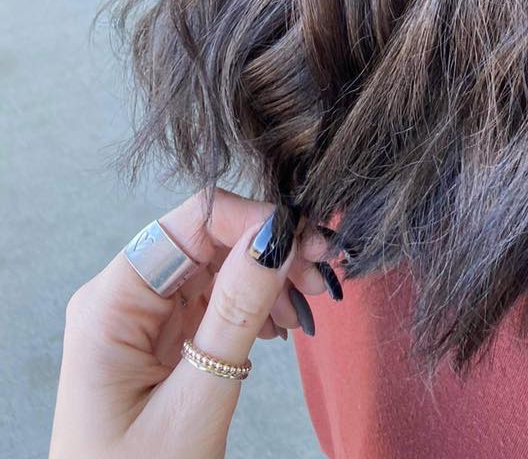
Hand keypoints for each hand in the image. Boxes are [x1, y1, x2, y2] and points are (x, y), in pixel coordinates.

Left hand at [49, 188, 333, 458]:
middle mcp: (121, 301)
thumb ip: (235, 314)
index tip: (310, 242)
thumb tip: (277, 233)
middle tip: (325, 276)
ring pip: (218, 269)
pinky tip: (283, 328)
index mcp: (109, 305)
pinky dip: (256, 307)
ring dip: (270, 279)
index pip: (190, 223)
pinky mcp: (162, 346)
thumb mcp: (194, 401)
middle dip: (270, 251)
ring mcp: (141, 324)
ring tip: (309, 309)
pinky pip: (215, 302)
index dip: (253, 219)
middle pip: (208, 241)